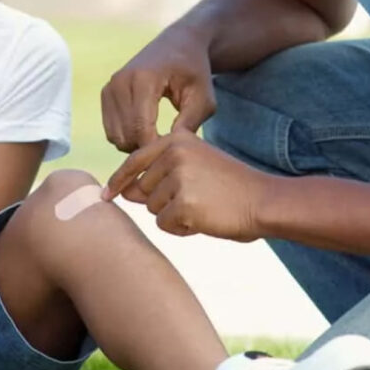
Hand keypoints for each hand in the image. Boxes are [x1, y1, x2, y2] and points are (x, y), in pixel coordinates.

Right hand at [101, 28, 215, 152]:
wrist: (179, 45)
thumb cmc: (195, 73)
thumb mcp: (204, 99)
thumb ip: (189, 124)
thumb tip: (169, 149)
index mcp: (144, 79)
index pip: (141, 129)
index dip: (157, 148)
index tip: (175, 153)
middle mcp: (120, 82)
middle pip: (126, 136)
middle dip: (147, 149)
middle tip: (169, 146)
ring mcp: (110, 87)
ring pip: (115, 136)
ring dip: (136, 145)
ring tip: (160, 138)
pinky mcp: (106, 93)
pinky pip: (110, 130)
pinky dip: (127, 137)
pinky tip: (148, 131)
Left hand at [103, 130, 269, 240]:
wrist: (264, 200)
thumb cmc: (231, 186)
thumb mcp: (196, 166)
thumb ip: (161, 174)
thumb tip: (124, 192)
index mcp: (176, 140)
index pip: (135, 160)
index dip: (118, 180)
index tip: (105, 195)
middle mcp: (173, 155)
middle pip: (142, 190)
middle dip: (161, 202)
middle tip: (196, 200)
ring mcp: (178, 179)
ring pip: (152, 209)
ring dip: (173, 216)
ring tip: (203, 208)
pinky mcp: (183, 204)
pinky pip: (165, 225)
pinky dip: (181, 229)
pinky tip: (204, 220)